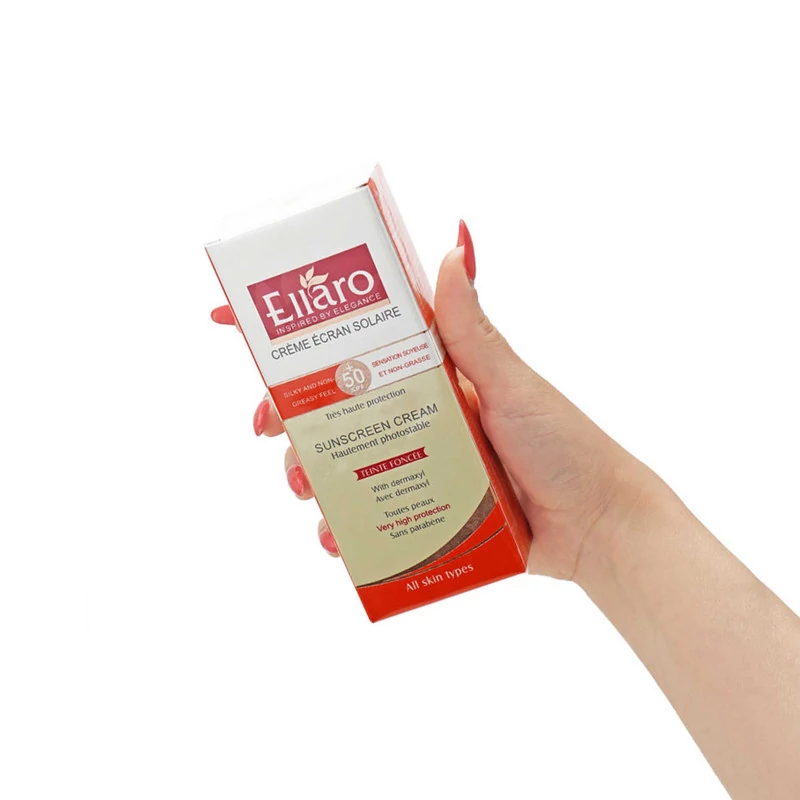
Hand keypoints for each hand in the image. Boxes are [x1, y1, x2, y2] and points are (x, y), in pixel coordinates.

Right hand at [211, 221, 661, 579]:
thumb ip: (474, 327)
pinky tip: (335, 537)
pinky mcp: (425, 507)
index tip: (230, 319)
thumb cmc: (563, 443)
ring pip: (343, 460)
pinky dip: (346, 526)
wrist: (595, 525)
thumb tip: (457, 243)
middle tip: (268, 427)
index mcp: (432, 371)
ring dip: (308, 472)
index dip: (297, 330)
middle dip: (288, 412)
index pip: (357, 339)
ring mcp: (419, 461)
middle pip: (333, 403)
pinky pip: (370, 513)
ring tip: (302, 490)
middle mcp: (418, 411)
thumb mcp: (511, 382)